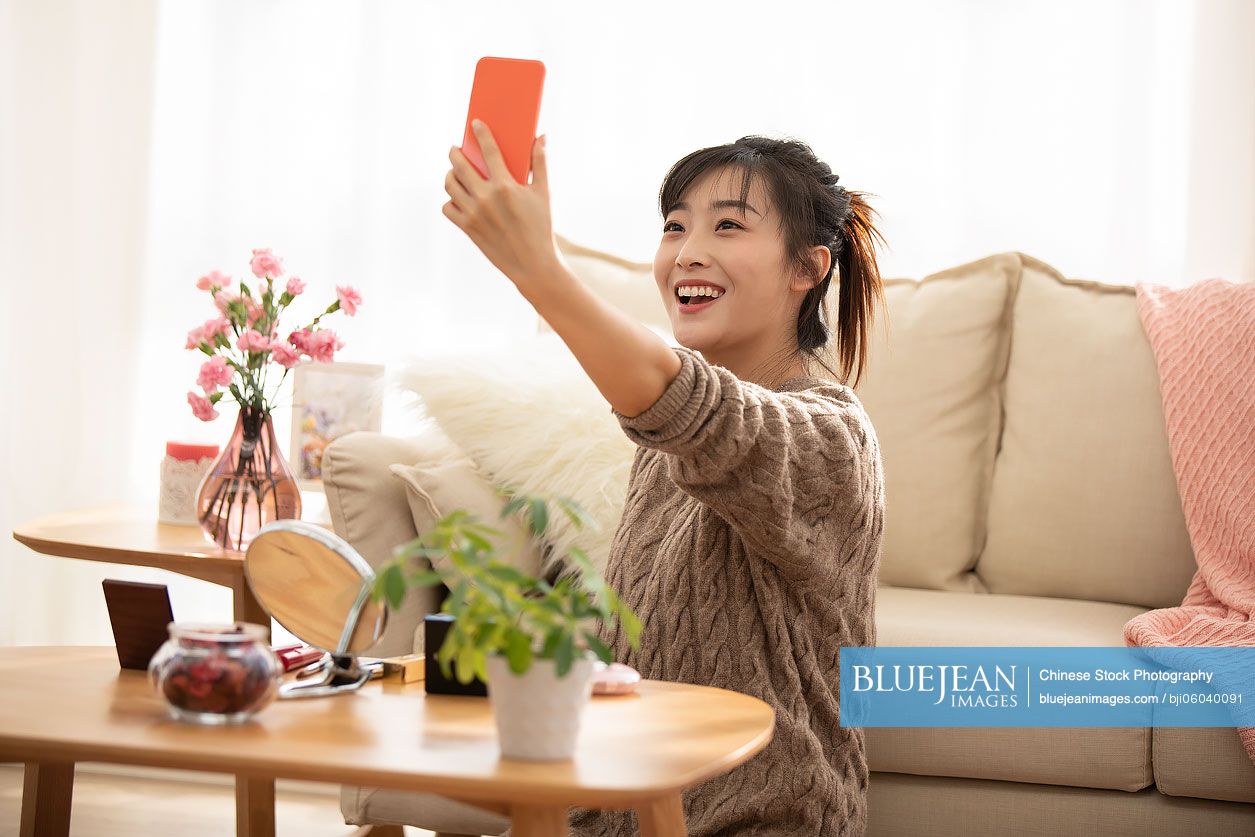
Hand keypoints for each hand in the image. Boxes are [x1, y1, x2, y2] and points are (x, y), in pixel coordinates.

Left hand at [443, 119, 560, 291]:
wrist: (533, 264)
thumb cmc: (541, 227)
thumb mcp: (544, 194)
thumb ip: (540, 164)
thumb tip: (540, 137)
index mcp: (505, 186)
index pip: (488, 150)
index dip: (480, 133)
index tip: (475, 124)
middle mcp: (486, 198)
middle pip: (460, 165)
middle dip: (455, 153)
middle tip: (456, 150)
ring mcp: (473, 214)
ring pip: (450, 185)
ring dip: (450, 175)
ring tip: (456, 173)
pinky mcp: (467, 228)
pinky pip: (447, 208)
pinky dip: (450, 200)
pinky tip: (459, 198)